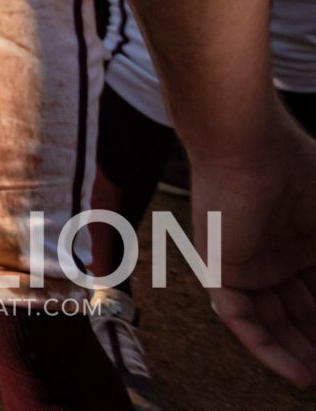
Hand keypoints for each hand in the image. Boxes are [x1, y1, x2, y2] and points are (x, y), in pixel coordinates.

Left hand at [196, 124, 315, 385]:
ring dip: (294, 352)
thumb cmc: (300, 173)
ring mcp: (245, 262)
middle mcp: (271, 255)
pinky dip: (266, 346)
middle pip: (296, 312)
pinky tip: (295, 371)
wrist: (251, 147)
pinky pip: (240, 317)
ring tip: (315, 379)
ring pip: (270, 321)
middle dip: (314, 343)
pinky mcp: (219, 268)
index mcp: (300, 241)